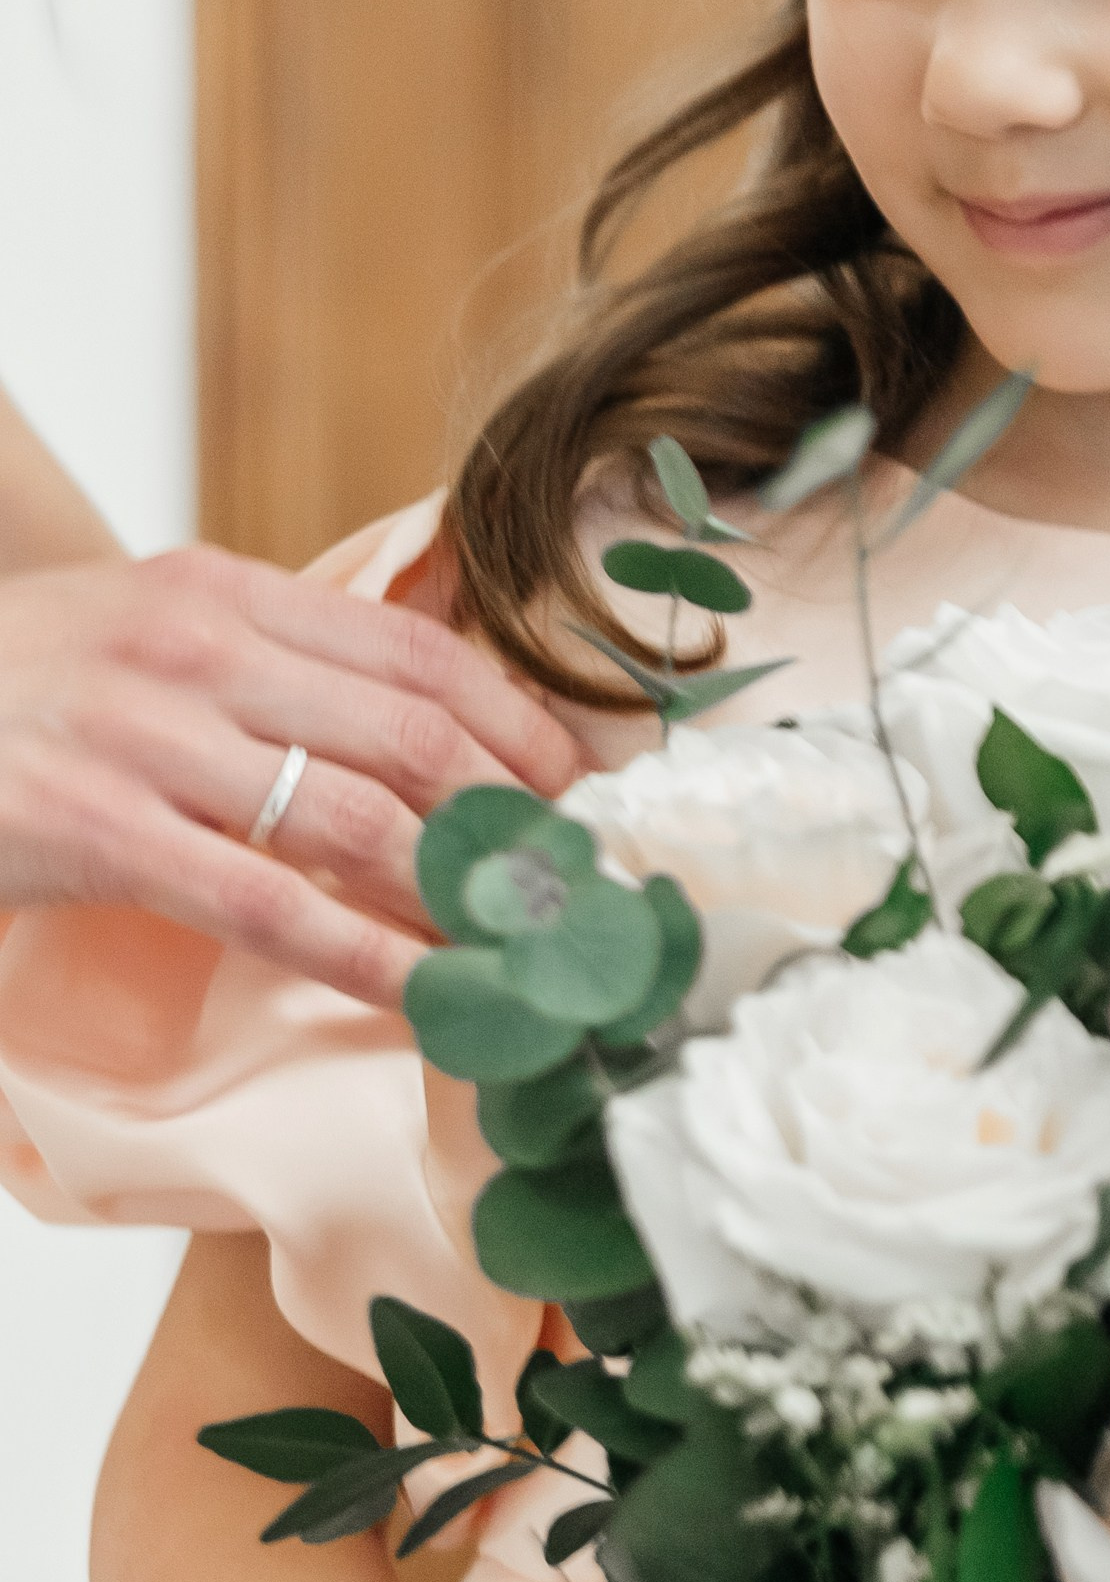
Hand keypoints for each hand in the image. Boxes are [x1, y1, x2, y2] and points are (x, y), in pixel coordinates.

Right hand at [0, 546, 578, 1001]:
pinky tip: (426, 993)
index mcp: (220, 588)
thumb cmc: (9, 688)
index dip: (516, 719)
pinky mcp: (100, 827)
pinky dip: (366, 955)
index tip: (578, 780)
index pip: (414, 649)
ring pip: (360, 817)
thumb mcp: (138, 632)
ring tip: (528, 945)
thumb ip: (259, 662)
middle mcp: (197, 646)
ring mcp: (147, 736)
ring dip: (463, 890)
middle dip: (515, 814)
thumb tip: (403, 725)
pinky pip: (269, 902)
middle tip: (580, 881)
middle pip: (413, 733)